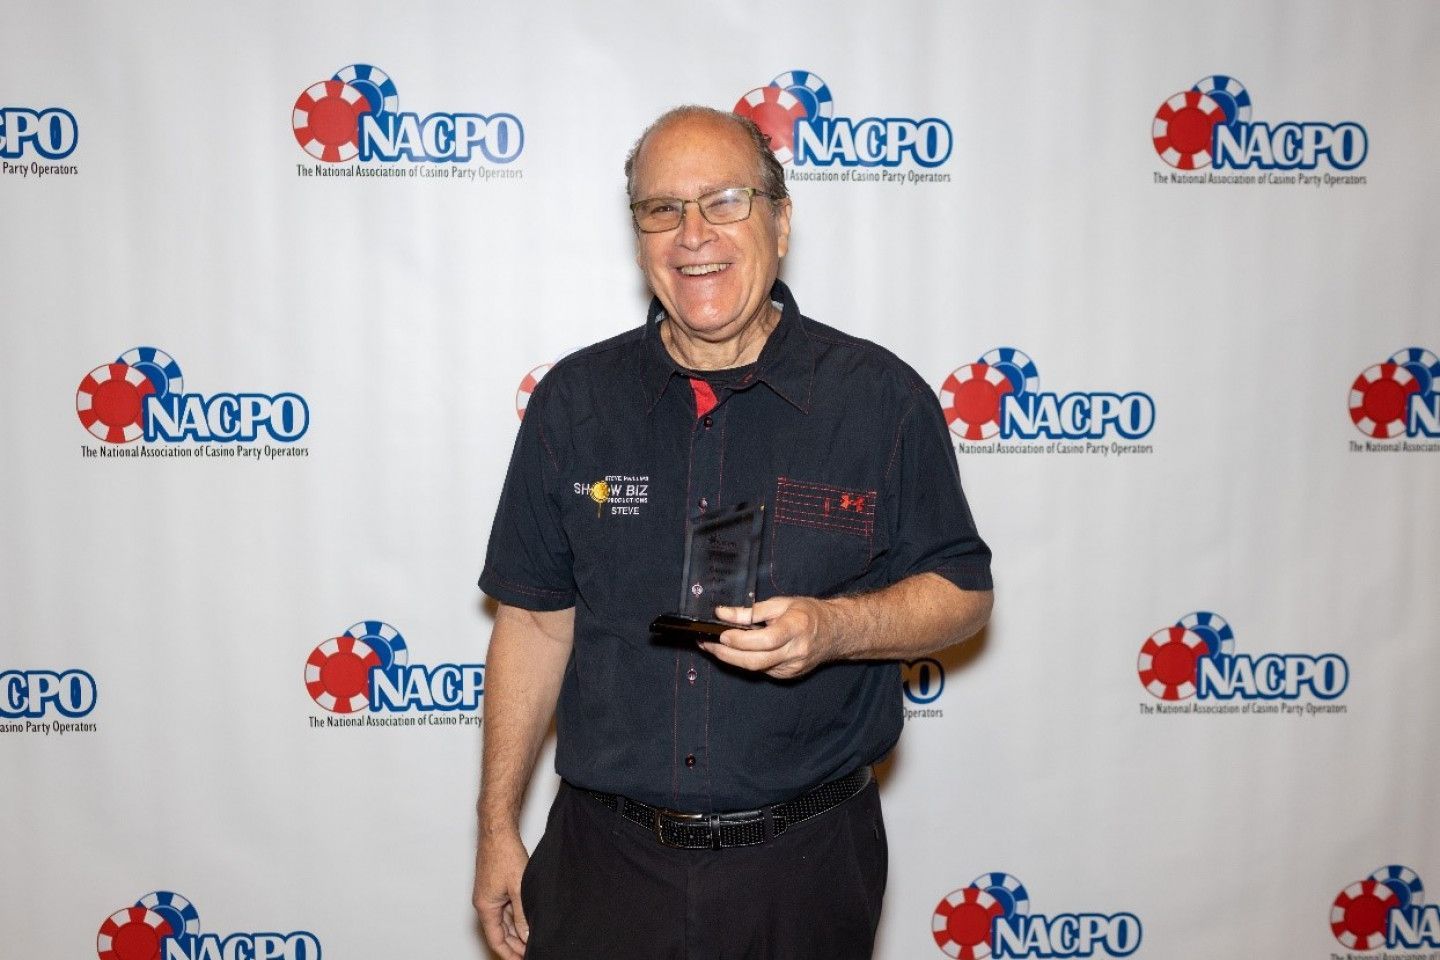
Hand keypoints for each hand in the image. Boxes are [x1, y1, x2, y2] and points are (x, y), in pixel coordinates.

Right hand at [474, 828, 529, 959]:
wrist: (498, 831)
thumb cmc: (504, 854)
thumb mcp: (519, 889)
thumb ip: (522, 914)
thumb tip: (527, 936)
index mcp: (485, 907)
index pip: (496, 940)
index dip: (509, 953)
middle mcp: (484, 903)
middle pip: (499, 932)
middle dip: (515, 944)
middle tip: (531, 952)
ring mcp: (490, 894)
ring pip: (504, 920)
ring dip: (517, 930)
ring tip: (533, 939)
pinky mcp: (496, 885)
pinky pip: (506, 908)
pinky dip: (516, 917)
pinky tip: (529, 919)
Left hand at [705, 596, 837, 678]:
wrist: (835, 633)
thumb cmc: (808, 614)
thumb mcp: (782, 603)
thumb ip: (751, 610)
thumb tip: (722, 613)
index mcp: (796, 628)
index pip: (765, 640)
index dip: (741, 640)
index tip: (721, 634)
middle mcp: (795, 652)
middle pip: (755, 661)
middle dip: (726, 655)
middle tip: (706, 644)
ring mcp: (791, 668)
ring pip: (755, 668)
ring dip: (731, 659)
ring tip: (713, 646)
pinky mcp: (787, 675)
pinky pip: (761, 669)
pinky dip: (745, 661)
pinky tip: (734, 652)